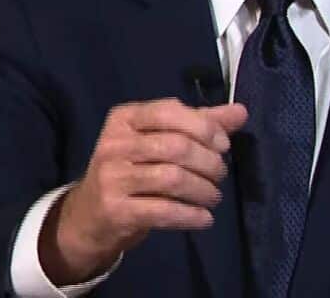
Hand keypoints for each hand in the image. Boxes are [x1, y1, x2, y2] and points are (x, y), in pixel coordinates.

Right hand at [39, 98, 247, 284]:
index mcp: (124, 118)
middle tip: (220, 175)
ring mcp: (112, 178)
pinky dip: (191, 216)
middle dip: (209, 162)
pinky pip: (163, 211)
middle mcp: (114, 143)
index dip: (204, 127)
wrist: (89, 215)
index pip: (169, 111)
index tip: (223, 145)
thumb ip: (199, 124)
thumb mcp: (158, 140)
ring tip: (214, 197)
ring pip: (172, 179)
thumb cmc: (132, 170)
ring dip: (204, 190)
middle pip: (176, 147)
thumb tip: (240, 112)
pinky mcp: (115, 210)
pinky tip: (204, 219)